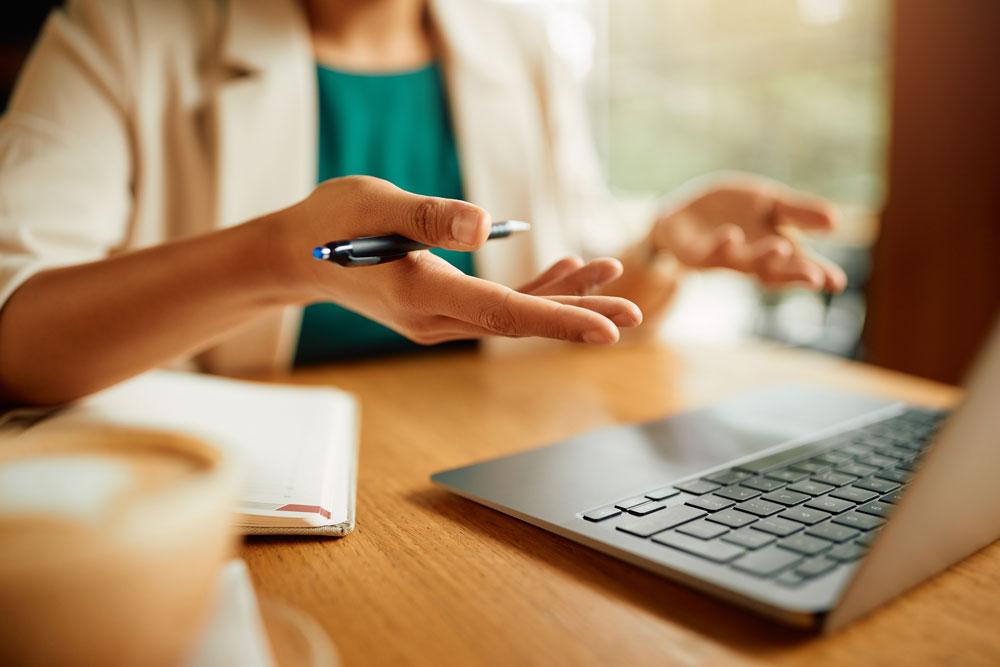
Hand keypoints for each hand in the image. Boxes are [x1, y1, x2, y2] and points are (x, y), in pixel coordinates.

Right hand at [268, 176, 641, 344]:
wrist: (297, 258)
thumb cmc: (330, 224)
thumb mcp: (375, 206)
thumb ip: (429, 217)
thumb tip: (488, 223)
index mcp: (422, 293)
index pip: (505, 313)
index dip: (562, 319)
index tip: (611, 328)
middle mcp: (435, 318)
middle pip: (520, 321)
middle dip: (579, 315)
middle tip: (636, 310)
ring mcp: (438, 319)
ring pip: (513, 315)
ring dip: (562, 298)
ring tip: (610, 271)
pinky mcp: (440, 308)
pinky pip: (497, 306)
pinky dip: (533, 291)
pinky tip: (564, 269)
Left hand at [651, 175, 846, 291]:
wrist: (680, 213)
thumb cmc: (730, 211)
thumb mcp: (768, 202)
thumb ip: (796, 211)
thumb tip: (835, 221)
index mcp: (771, 248)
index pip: (798, 263)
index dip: (817, 273)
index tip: (838, 282)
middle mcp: (748, 258)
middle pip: (774, 269)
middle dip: (794, 273)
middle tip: (816, 276)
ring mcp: (720, 257)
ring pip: (742, 261)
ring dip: (762, 256)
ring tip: (781, 247)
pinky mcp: (692, 251)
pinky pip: (706, 252)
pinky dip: (719, 244)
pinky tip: (732, 235)